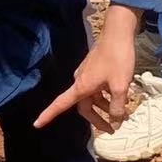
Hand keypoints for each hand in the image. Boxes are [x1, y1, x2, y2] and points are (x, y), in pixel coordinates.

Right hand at [36, 5, 141, 130]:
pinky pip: (98, 88)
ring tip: (124, 113)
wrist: (118, 33)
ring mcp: (88, 75)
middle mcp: (80, 81)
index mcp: (81, 87)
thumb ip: (117, 107)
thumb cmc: (117, 59)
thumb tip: (116, 122)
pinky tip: (122, 97)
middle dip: (98, 119)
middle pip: (85, 106)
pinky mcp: (95, 69)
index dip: (48, 115)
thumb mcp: (120, 86)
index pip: (60, 104)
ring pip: (94, 97)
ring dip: (106, 106)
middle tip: (113, 129)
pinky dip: (108, 95)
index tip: (36, 124)